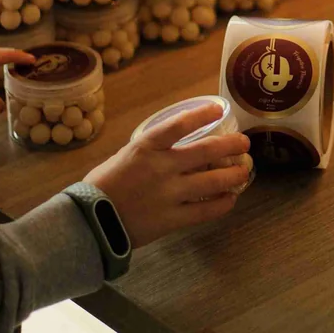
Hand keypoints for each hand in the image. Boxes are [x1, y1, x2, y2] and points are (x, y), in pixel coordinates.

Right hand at [84, 100, 249, 246]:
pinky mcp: (172, 219)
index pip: (179, 124)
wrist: (89, 223)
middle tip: (244, 143)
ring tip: (244, 172)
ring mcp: (169, 194)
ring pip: (213, 182)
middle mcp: (161, 167)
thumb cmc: (103, 186)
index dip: (202, 115)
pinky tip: (230, 199)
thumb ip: (151, 149)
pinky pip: (206, 211)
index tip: (219, 110)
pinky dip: (222, 204)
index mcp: (145, 148)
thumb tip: (176, 140)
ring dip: (234, 176)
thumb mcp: (124, 156)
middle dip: (231, 146)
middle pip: (206, 151)